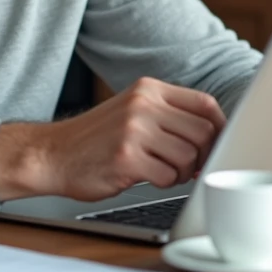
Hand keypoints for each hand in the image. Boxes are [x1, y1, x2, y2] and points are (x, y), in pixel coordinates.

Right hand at [0, 77, 225, 201]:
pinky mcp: (126, 157)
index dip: (219, 128)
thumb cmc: (96, 138)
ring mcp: (134, 129)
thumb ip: (168, 114)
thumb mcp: (132, 110)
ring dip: (181, 172)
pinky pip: (168, 177)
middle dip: (201, 156)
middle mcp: (143, 104)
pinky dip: (163, 183)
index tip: (217, 145)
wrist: (51, 154)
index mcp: (148, 89)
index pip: (204, 103)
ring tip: (161, 170)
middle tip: (186, 166)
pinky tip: (145, 176)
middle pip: (203, 132)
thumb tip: (214, 134)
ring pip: (189, 157)